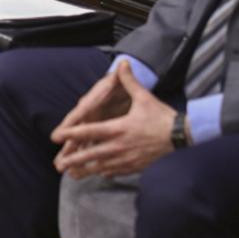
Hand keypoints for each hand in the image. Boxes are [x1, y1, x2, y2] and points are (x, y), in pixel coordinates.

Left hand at [52, 62, 177, 178]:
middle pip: (91, 155)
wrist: (182, 137)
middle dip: (74, 160)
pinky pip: (116, 172)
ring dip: (86, 171)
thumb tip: (122, 62)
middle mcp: (119, 146)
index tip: (56, 137)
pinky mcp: (135, 167)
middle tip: (59, 165)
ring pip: (101, 167)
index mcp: (118, 129)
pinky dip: (105, 173)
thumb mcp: (144, 97)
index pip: (89, 131)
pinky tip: (99, 174)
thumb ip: (129, 81)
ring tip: (72, 174)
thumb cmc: (161, 116)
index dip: (71, 134)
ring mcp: (127, 159)